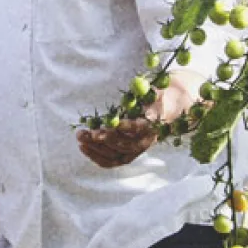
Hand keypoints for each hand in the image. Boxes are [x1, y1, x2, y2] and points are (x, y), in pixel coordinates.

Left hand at [77, 71, 200, 168]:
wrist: (166, 110)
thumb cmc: (156, 98)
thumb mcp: (155, 92)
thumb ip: (148, 91)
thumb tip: (138, 86)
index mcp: (153, 125)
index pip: (139, 129)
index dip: (125, 128)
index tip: (110, 124)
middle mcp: (145, 141)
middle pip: (125, 145)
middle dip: (105, 139)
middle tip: (89, 132)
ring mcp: (136, 150)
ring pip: (115, 155)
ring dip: (96, 148)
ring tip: (81, 136)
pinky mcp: (127, 154)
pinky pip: (111, 161)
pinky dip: (96, 156)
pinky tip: (83, 147)